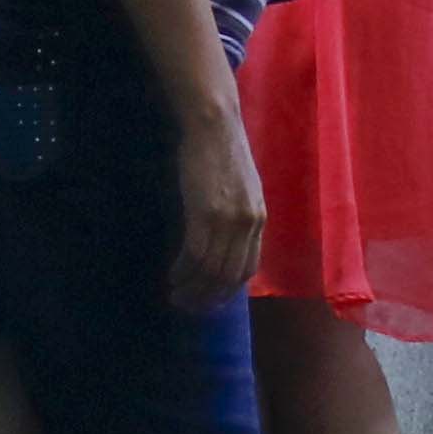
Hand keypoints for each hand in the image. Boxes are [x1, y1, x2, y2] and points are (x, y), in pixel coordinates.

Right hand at [168, 104, 267, 311]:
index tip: (210, 300)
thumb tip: (223, 242)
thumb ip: (237, 216)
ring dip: (192, 288)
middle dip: (209, 297)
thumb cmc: (222, 155)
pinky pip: (195, 254)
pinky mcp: (205, 213)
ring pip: (211, 269)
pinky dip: (183, 271)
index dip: (229, 289)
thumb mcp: (241, 190)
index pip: (249, 267)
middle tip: (189, 307)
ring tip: (176, 297)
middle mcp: (249, 223)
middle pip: (230, 275)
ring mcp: (228, 219)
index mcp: (260, 218)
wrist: (214, 127)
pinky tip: (172, 277)